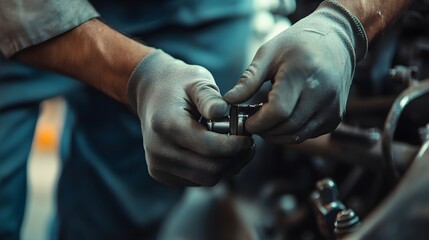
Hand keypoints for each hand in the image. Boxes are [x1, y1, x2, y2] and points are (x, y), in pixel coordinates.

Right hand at [127, 49, 253, 186]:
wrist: (151, 92)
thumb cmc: (179, 84)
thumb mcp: (197, 81)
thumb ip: (209, 97)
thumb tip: (222, 112)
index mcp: (166, 124)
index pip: (209, 147)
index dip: (235, 146)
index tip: (248, 138)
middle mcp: (158, 149)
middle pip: (209, 169)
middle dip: (234, 158)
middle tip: (247, 144)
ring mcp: (158, 164)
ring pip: (205, 179)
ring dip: (225, 166)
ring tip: (234, 147)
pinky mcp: (161, 173)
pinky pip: (196, 180)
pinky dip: (211, 169)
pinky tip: (216, 152)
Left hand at [224, 0, 366, 143]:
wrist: (336, 42)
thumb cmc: (297, 44)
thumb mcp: (268, 53)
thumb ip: (248, 79)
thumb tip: (228, 101)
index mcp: (303, 73)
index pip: (278, 111)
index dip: (258, 121)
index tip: (245, 120)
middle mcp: (322, 94)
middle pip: (287, 126)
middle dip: (264, 130)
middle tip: (252, 122)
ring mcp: (332, 108)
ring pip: (297, 135)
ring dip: (276, 134)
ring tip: (265, 120)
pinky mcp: (335, 118)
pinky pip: (307, 134)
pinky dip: (290, 132)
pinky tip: (283, 118)